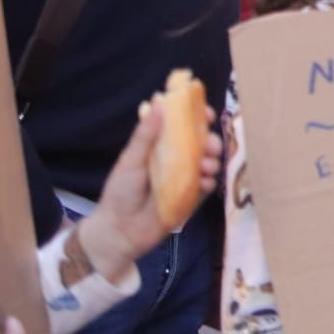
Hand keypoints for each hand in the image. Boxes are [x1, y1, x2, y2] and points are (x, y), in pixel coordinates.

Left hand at [77, 101, 221, 282]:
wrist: (120, 232)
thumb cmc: (121, 192)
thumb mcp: (131, 161)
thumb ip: (146, 135)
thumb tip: (159, 101)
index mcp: (160, 145)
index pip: (183, 124)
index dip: (197, 116)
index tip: (206, 113)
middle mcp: (176, 159)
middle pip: (203, 142)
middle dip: (212, 141)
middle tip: (211, 146)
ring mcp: (186, 178)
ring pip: (210, 162)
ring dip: (213, 161)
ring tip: (206, 168)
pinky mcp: (192, 197)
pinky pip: (209, 185)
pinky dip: (210, 182)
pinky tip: (204, 184)